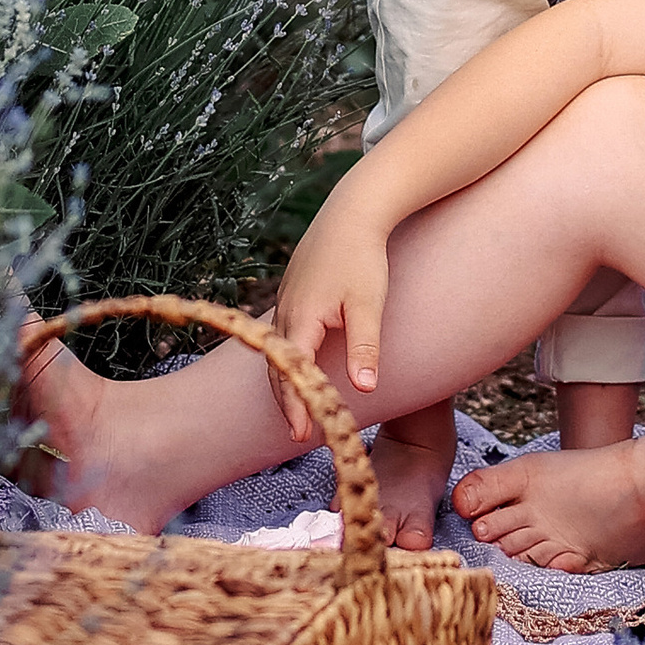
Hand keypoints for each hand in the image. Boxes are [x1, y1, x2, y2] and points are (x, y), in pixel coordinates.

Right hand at [268, 193, 391, 434]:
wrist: (353, 211)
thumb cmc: (363, 257)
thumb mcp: (369, 305)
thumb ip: (365, 348)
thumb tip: (365, 390)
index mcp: (301, 318)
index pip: (291, 372)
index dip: (295, 405)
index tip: (302, 433)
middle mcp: (285, 311)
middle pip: (276, 366)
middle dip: (286, 400)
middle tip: (299, 433)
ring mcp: (285, 300)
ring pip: (275, 350)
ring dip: (283, 380)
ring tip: (296, 408)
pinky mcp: (292, 291)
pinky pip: (280, 333)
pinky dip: (284, 358)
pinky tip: (296, 365)